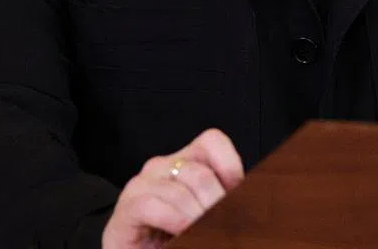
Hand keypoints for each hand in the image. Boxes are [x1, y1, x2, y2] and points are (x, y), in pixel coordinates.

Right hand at [101, 128, 243, 248]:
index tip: (237, 197)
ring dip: (196, 220)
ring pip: (180, 192)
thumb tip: (250, 201)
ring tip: (200, 234)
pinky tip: (181, 234)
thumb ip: (223, 201)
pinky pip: (152, 206)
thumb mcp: (204, 213)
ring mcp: (141, 184)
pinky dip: (175, 222)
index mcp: (184, 162)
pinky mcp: (127, 207)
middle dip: (216, 206)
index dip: (230, 167)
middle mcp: (162, 166)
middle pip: (200, 174)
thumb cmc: (172, 234)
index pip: (211, 142)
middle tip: (222, 226)